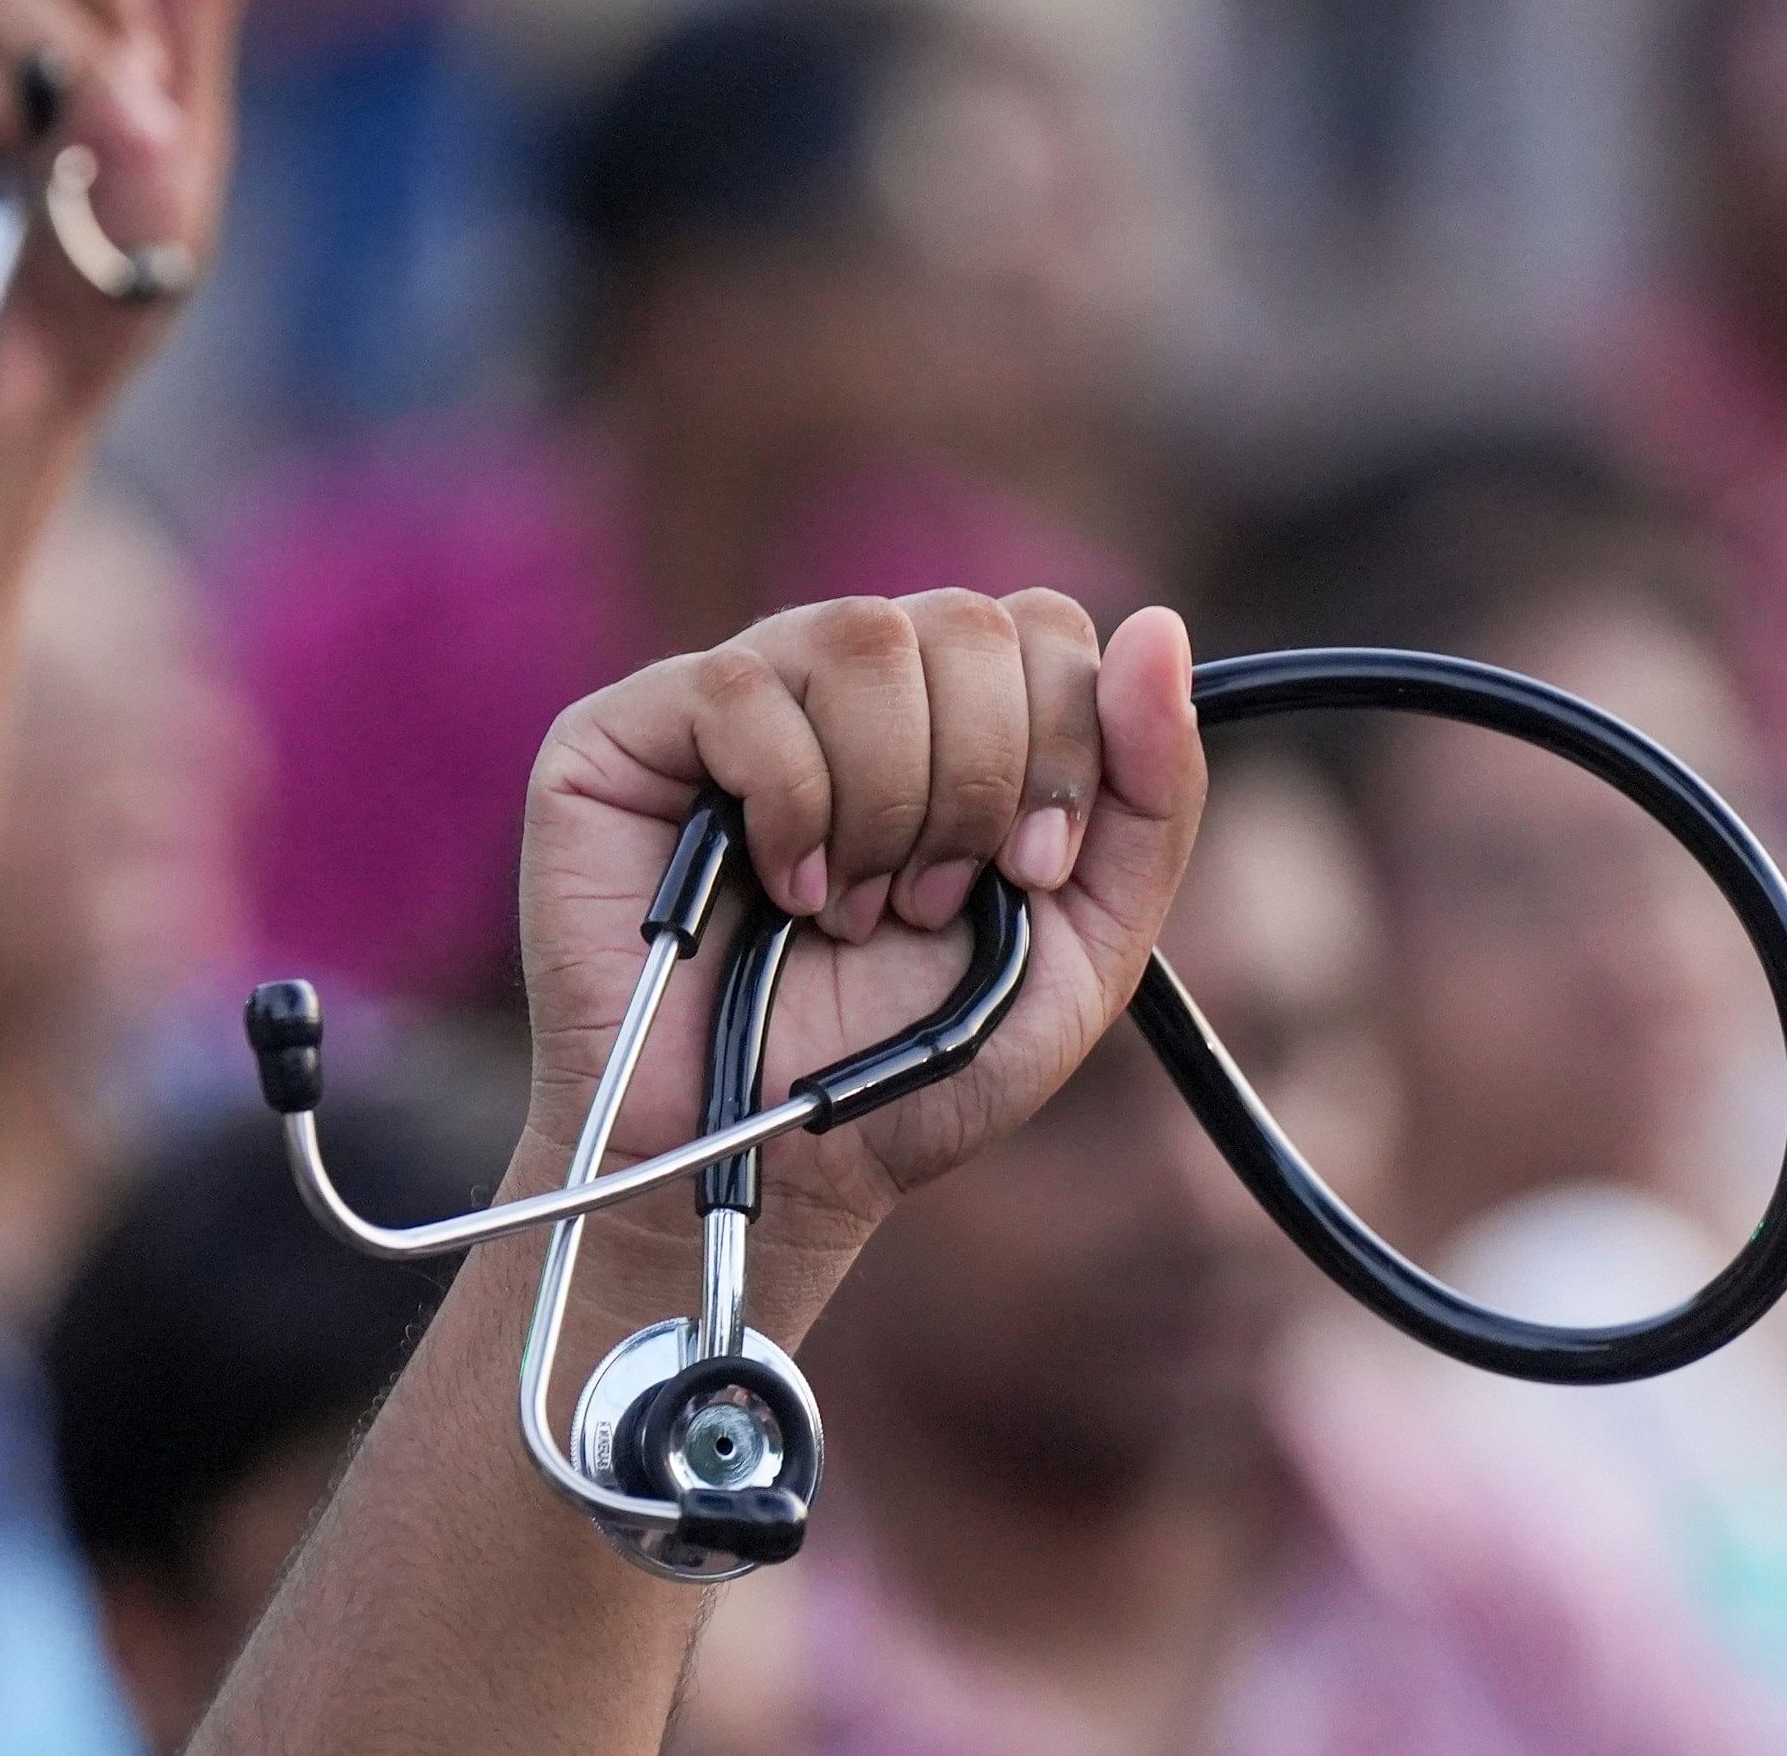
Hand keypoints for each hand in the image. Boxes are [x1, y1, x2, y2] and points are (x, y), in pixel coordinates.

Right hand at [517, 593, 1207, 1252]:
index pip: (1044, 624)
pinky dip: (789, 806)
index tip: (1030, 873)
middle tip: (932, 904)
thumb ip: (1150, 796)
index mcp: (955, 714)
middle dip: (976, 785)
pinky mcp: (626, 729)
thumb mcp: (1084, 946)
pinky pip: (742, 686)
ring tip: (853, 910)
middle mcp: (847, 683)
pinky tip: (780, 893)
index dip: (1061, 744)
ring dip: (884, 802)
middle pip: (965, 619)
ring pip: (862, 637)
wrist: (772, 1166)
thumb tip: (1159, 626)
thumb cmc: (913, 1065)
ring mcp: (737, 694)